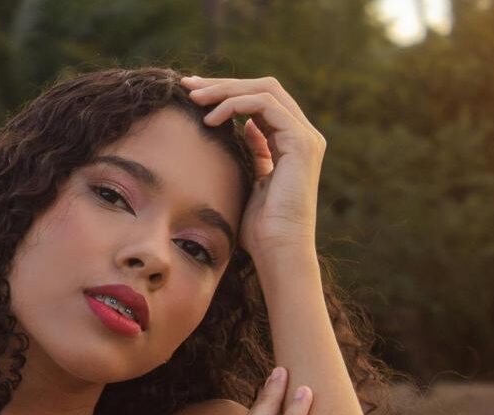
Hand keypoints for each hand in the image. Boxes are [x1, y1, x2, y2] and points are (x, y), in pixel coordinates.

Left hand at [181, 76, 325, 260]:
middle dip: (222, 83)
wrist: (278, 252)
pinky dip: (235, 105)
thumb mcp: (250, 180)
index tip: (192, 94)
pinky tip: (211, 119)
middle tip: (187, 85)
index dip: (225, 92)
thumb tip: (245, 128)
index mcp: (291, 141)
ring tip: (194, 99)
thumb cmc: (260, 229)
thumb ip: (253, 152)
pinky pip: (265, 105)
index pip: (259, 100)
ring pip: (264, 89)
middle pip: (262, 87)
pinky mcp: (301, 142)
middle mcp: (302, 134)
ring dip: (225, 89)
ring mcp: (305, 136)